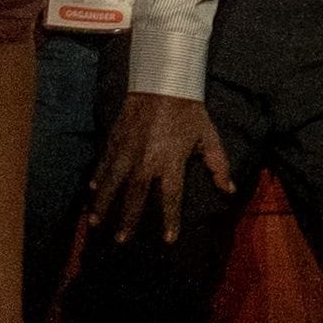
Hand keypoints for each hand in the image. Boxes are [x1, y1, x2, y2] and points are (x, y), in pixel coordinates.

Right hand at [91, 89, 235, 243]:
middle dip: (128, 220)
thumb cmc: (189, 111)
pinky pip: (104, 162)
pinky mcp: (115, 140)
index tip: (168, 239)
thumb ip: (218, 165)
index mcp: (171, 162)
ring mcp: (127, 151)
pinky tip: (92, 190)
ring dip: (104, 203)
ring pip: (112, 183)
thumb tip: (230, 190)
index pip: (171, 197)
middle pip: (135, 196)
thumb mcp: (208, 136)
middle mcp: (146, 161)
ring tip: (95, 222)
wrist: (162, 82)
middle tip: (121, 241)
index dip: (170, 219)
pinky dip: (98, 176)